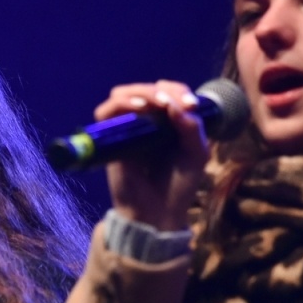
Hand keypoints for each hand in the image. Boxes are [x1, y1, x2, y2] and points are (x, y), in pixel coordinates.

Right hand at [96, 80, 209, 231]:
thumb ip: (192, 128)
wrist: (157, 214)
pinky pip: (106, 113)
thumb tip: (173, 105)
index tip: (191, 106)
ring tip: (154, 103)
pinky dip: (120, 103)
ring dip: (140, 92)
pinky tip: (137, 107)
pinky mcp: (110, 139)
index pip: (169, 92)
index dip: (179, 92)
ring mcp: (126, 129)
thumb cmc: (179, 187)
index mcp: (169, 122)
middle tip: (171, 104)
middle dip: (161, 90)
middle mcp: (147, 121)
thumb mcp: (196, 154)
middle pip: (147, 88)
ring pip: (123, 94)